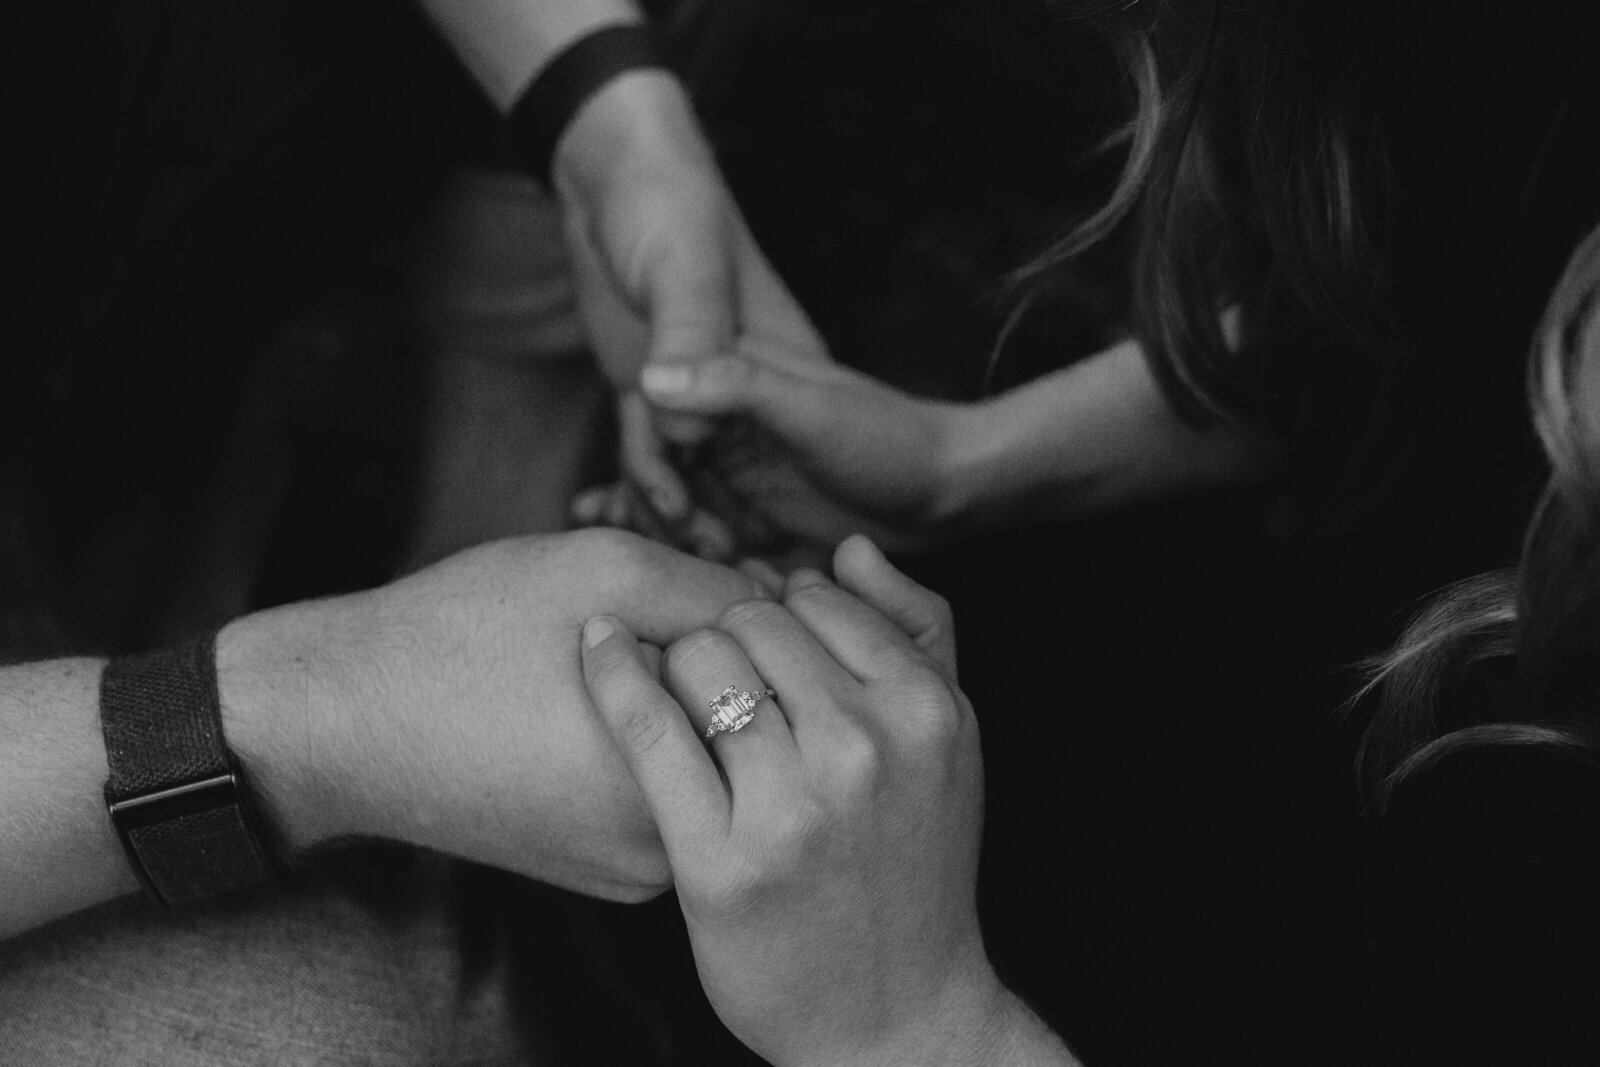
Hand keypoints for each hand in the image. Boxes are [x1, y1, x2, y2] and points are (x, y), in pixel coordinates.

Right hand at [224, 529, 763, 902]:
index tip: (673, 599)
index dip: (734, 616)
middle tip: (635, 629)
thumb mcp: (599, 568)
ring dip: (683, 703)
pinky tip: (581, 716)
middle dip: (714, 664)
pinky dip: (651, 747)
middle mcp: (671, 849)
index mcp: (673, 776)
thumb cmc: (463, 634)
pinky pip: (668, 797)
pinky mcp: (609, 876)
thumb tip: (781, 605)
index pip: (771, 682)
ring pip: (708, 763)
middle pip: (745, 731)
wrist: (343, 723)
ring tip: (601, 667)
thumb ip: (712, 586)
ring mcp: (640, 874)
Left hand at [551, 70, 826, 519]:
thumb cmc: (671, 207)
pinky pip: (647, 452)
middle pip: (731, 482)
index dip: (747, 513)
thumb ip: (695, 343)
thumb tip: (677, 416)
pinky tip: (595, 508)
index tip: (712, 552)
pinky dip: (627, 482)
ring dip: (657, 512)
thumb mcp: (687, 271)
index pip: (778, 459)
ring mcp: (698, 391)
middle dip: (697, 530)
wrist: (621, 167)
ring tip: (619, 529)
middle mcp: (742, 390)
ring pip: (686, 476)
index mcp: (772, 366)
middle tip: (659, 559)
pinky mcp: (654, 390)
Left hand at [578, 535, 1021, 1064]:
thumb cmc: (916, 867)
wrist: (895, 1015)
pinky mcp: (719, 862)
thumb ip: (919, 631)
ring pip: (699, 659)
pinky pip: (649, 728)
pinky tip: (595, 647)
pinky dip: (611, 673)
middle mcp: (866, 749)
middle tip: (719, 679)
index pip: (820, 598)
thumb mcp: (949, 742)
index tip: (762, 644)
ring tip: (680, 694)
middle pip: (752, 621)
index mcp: (927, 710)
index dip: (780, 612)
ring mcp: (793, 808)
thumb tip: (848, 547)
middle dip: (726, 636)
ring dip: (676, 662)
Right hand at [624, 339, 970, 554]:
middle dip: (655, 512)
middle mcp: (720, 421)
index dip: (648, 465)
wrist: (944, 492)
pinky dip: (691, 557)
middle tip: (698, 551)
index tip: (674, 509)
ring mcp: (733, 469)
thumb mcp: (812, 410)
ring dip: (673, 540)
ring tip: (701, 566)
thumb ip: (736, 386)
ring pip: (670, 506)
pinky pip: (700, 536)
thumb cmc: (888, 440)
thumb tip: (649, 377)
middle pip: (653, 468)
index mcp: (726, 376)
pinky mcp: (747, 512)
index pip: (652, 416)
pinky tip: (702, 578)